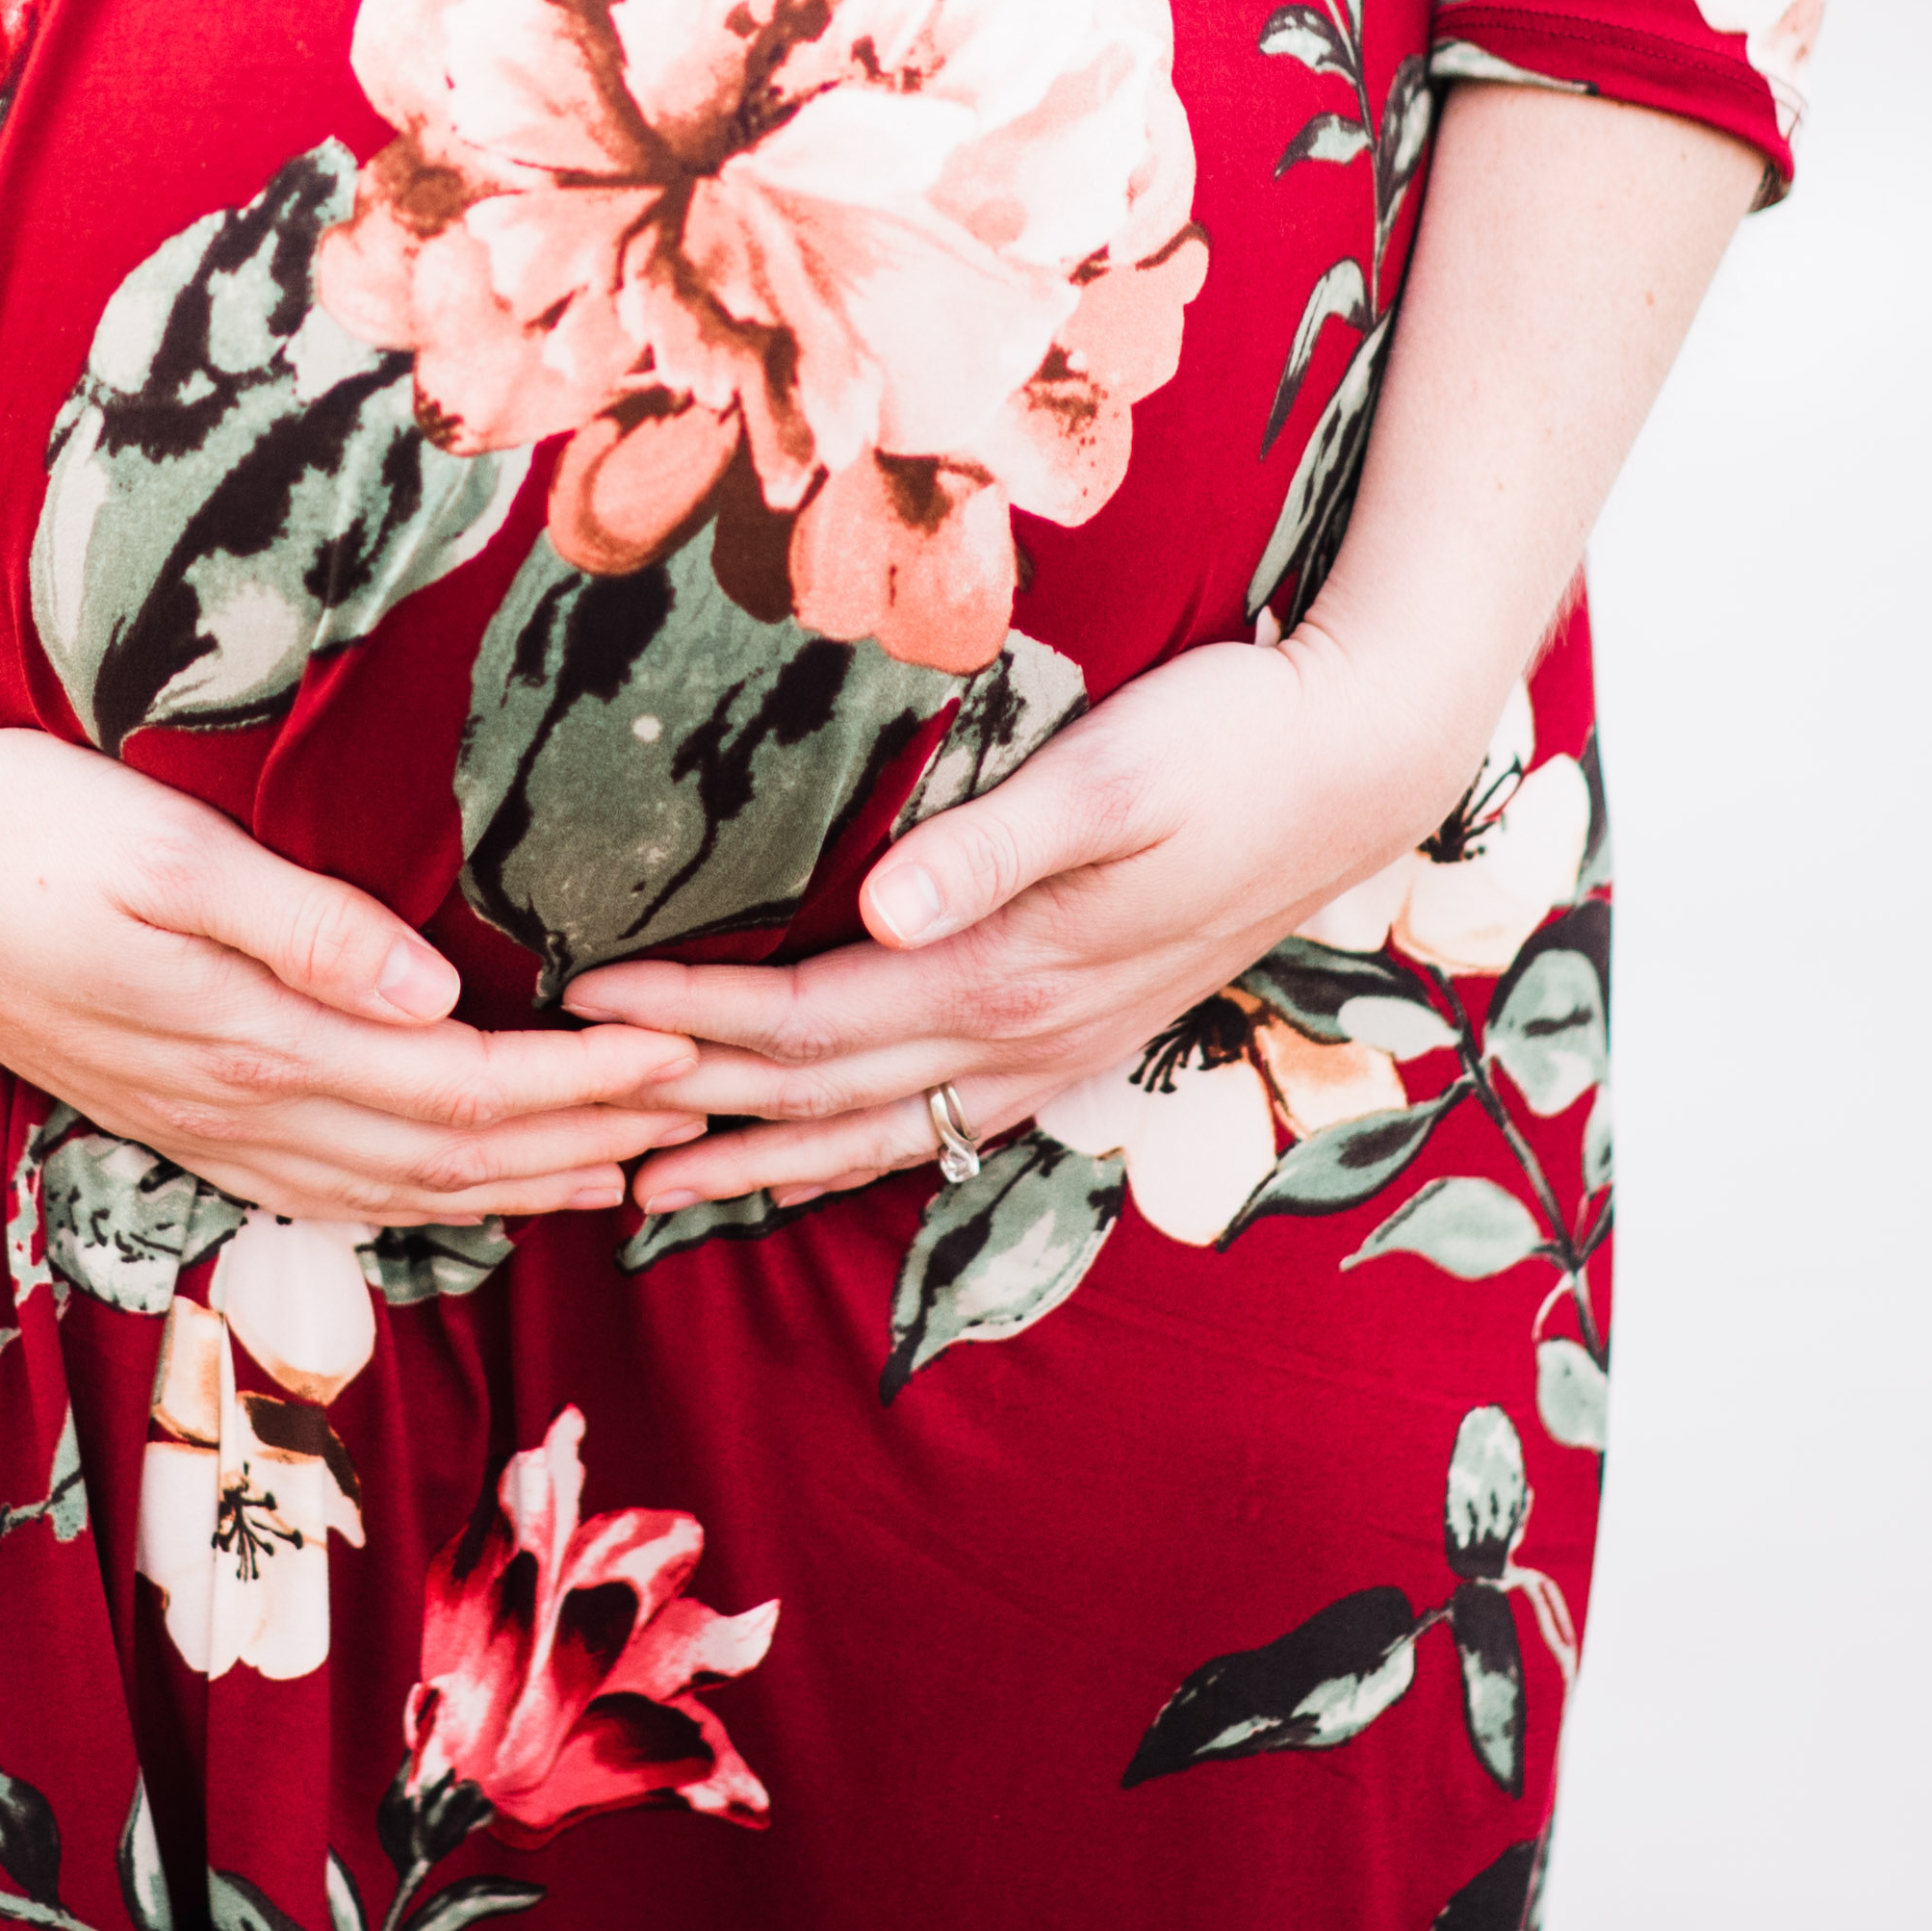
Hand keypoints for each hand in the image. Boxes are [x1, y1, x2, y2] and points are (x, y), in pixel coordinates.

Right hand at [0, 717, 711, 1227]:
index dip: (580, 1080)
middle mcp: (235, 1104)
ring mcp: (197, 1122)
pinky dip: (415, 1200)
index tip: (682, 1051)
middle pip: (445, 1155)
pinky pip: (321, 1190)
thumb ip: (301, 926)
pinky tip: (455, 1189)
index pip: (458, 1084)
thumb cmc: (15, 824)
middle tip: (699, 1113)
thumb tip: (436, 997)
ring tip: (614, 1171)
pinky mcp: (170, 1112)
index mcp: (250, 1037)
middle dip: (579, 1138)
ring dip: (511, 1185)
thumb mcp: (159, 847)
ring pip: (390, 1189)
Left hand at [557, 621, 1485, 1213]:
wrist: (1361, 763)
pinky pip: (943, 1120)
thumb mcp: (1114, 778)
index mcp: (1008, 973)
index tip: (582, 1004)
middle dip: (691, 1109)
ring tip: (660, 1185)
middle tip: (570, 1124)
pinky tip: (826, 1152)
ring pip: (877, 1130)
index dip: (688, 1019)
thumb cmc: (1229, 744)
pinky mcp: (1086, 1031)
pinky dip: (857, 1146)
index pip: (805, 1019)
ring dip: (762, 1159)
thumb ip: (994, 847)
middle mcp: (1023, 1034)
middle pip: (820, 1093)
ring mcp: (1058, 1048)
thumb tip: (884, 911)